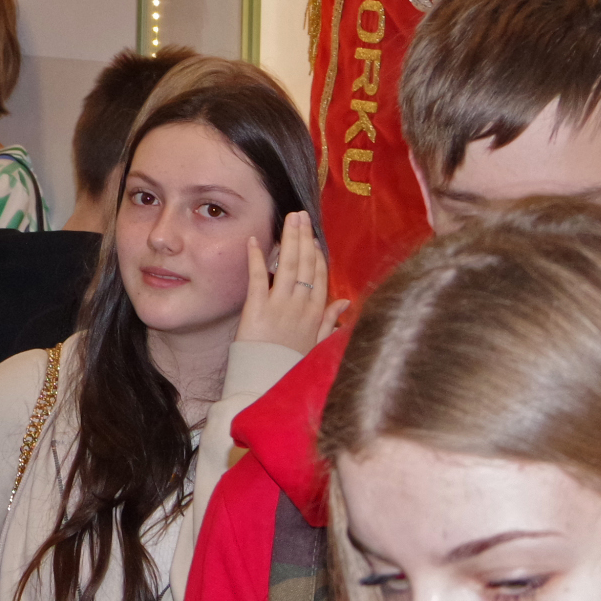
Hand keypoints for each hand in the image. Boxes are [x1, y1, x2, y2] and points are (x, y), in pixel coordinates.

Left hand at [238, 211, 345, 353]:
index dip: (316, 255)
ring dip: (288, 240)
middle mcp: (299, 305)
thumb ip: (329, 322)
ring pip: (287, 266)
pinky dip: (256, 258)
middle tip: (301, 215)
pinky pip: (257, 278)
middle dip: (303, 238)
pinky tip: (255, 240)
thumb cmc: (289, 367)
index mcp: (315, 314)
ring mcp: (279, 305)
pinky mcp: (255, 308)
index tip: (313, 237)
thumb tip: (345, 303)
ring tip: (289, 219)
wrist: (266, 385)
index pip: (319, 277)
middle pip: (305, 265)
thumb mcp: (316, 346)